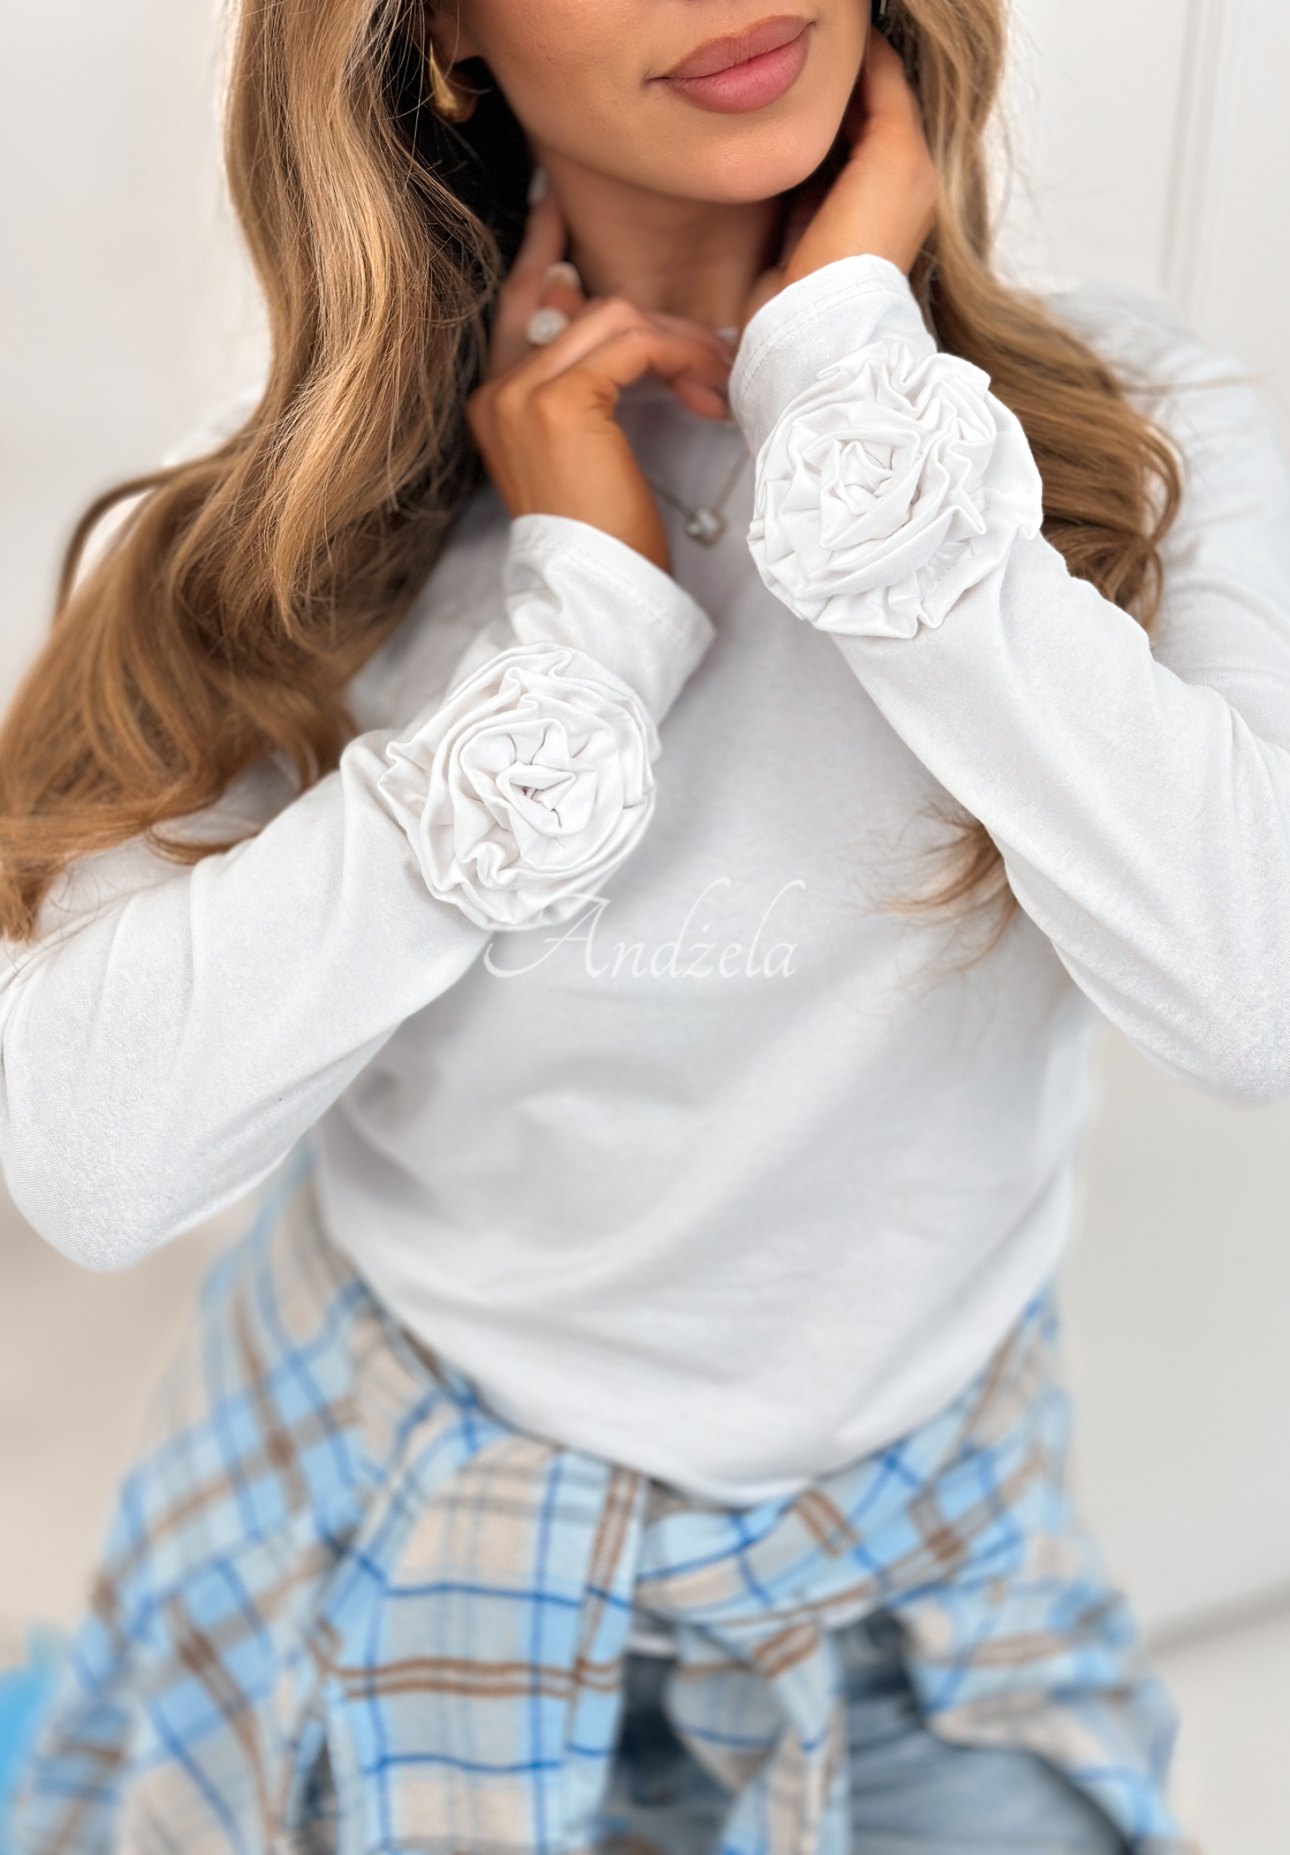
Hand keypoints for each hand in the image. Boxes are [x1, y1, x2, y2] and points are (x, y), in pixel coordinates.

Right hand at [468, 188, 732, 571]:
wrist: (593, 596)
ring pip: (613, 317)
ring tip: (718, 381)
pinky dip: (682, 358)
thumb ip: (588, 391)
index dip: (542, 251)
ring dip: (680, 342)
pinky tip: (710, 391)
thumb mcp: (588, 457)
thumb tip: (615, 319)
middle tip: (705, 330)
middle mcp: (496, 391)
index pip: (519, 303)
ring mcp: (521, 394)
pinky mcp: (560, 402)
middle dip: (652, 315)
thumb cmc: (603, 544)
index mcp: (493, 403)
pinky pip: (636, 345)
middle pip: (578, 304)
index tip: (556, 204)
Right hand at [745, 34, 937, 320]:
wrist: (817, 320)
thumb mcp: (894, 152)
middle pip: (855, 116)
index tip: (841, 28)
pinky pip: (791, 175)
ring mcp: (836, 211)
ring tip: (784, 79)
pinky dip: (784, 150)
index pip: (890, 93)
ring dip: (805, 115)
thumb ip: (888, 92)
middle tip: (806, 49)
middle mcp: (877, 191)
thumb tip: (871, 49)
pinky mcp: (797, 232)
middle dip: (834, 84)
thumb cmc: (862, 246)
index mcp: (910, 173)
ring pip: (821, 142)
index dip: (866, 57)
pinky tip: (768, 129)